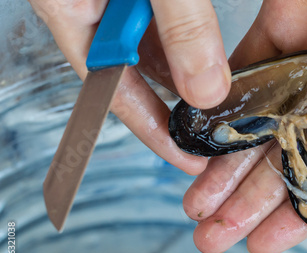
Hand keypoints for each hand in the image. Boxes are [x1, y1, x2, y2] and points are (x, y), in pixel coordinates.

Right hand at [28, 0, 231, 174]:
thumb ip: (181, 27)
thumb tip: (205, 91)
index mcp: (70, 10)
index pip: (115, 94)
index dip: (155, 131)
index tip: (188, 159)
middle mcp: (84, 10)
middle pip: (130, 78)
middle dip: (170, 110)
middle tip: (208, 136)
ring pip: (144, 51)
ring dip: (179, 78)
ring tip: (211, 105)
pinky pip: (153, 26)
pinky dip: (179, 45)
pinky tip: (200, 56)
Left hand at [183, 0, 306, 252]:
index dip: (292, 217)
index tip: (259, 243)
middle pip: (280, 163)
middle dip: (243, 202)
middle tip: (211, 234)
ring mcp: (300, 70)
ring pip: (254, 128)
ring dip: (224, 165)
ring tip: (196, 201)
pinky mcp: (276, 34)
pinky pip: (241, 76)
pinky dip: (219, 106)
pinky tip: (199, 137)